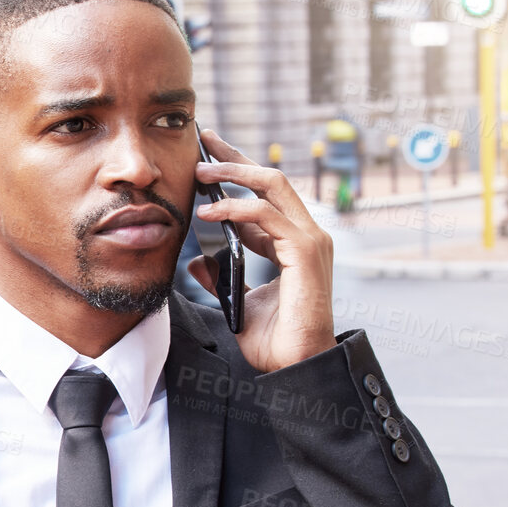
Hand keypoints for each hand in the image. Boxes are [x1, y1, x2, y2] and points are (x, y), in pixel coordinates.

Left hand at [187, 127, 337, 372]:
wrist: (294, 366)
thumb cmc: (274, 340)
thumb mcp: (237, 302)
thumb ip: (221, 277)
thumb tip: (197, 261)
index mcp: (291, 243)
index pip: (264, 197)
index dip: (235, 176)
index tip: (205, 159)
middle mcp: (305, 234)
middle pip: (270, 179)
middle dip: (235, 157)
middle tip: (203, 141)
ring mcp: (310, 240)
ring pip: (273, 186)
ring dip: (233, 174)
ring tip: (199, 172)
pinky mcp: (306, 251)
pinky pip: (268, 216)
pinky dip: (237, 209)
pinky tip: (210, 212)